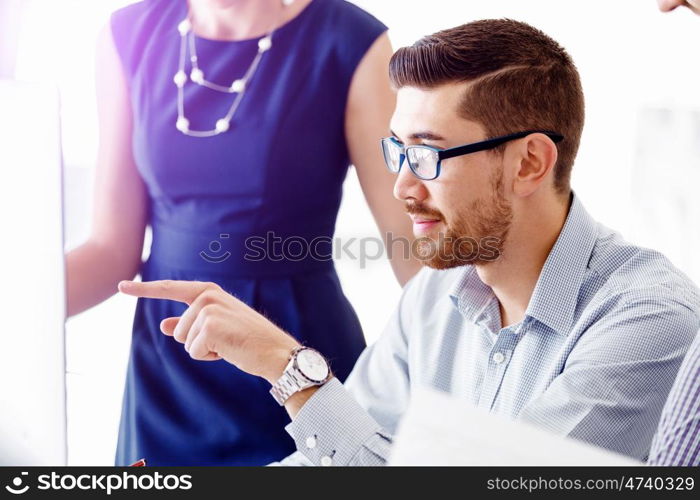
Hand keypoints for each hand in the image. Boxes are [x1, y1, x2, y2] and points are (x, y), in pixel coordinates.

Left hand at [118, 279, 299, 383]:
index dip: (143, 289)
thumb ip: (189, 324)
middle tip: (225, 340)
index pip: (170, 289)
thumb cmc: (247, 339)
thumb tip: (165, 325)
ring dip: (204, 350)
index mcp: (208, 292)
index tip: (121, 286)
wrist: (273, 350)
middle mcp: (207, 296)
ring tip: (228, 344)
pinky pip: (194, 351)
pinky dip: (210, 357)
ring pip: (184, 341)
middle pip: (177, 330)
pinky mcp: (211, 326)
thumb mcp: (216, 328)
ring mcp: (208, 309)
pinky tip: (228, 350)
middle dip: (196, 343)